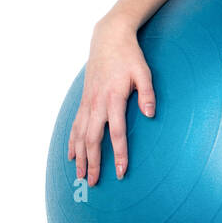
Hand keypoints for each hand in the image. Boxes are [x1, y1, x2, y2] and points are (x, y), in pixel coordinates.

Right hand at [67, 19, 156, 185]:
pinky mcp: (84, 100)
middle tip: (94, 184)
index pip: (116, 133)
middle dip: (94, 163)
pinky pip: (75, 125)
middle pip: (92, 139)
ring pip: (80, 135)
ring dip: (80, 157)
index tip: (120, 171)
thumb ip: (148, 93)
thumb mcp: (144, 72)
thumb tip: (150, 114)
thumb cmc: (130, 56)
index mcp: (113, 98)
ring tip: (80, 176)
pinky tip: (71, 156)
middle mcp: (97, 103)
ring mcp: (88, 102)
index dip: (118, 153)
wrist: (108, 38)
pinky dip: (72, 142)